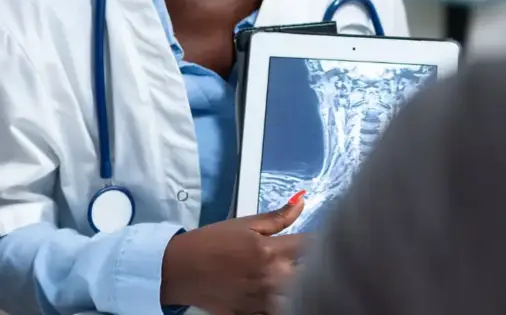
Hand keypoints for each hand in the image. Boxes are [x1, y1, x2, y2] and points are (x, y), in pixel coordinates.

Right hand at [160, 193, 308, 314]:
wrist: (179, 270)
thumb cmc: (211, 242)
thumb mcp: (244, 224)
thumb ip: (278, 217)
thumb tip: (302, 202)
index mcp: (271, 251)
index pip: (312, 245)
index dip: (322, 241)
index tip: (326, 237)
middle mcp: (272, 278)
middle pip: (311, 275)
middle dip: (316, 266)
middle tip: (315, 260)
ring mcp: (263, 300)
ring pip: (297, 298)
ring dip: (301, 287)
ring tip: (300, 279)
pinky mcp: (251, 314)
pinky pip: (277, 312)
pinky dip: (283, 304)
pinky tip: (283, 294)